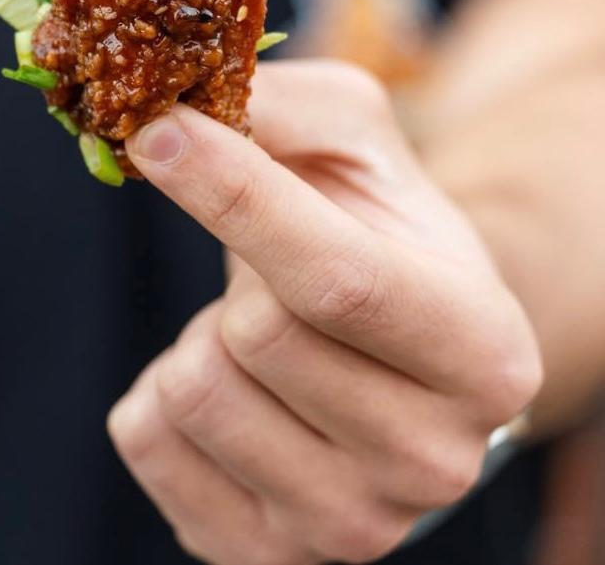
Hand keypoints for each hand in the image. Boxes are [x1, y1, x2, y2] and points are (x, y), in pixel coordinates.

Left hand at [107, 61, 542, 564]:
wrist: (401, 361)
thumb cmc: (384, 232)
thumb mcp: (365, 147)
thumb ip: (290, 108)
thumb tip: (178, 109)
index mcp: (482, 351)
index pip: (337, 279)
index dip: (235, 194)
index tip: (161, 130)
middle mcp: (432, 459)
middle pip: (258, 334)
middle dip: (237, 265)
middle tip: (269, 260)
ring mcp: (348, 525)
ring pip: (196, 390)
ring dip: (199, 330)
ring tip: (258, 329)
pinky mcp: (260, 553)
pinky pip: (147, 439)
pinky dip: (159, 386)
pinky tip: (228, 381)